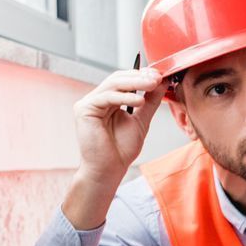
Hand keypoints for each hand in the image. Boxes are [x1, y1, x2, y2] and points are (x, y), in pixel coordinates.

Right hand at [64, 66, 167, 228]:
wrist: (109, 169)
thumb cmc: (121, 149)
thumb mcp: (141, 120)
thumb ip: (150, 101)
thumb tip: (162, 82)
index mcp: (109, 100)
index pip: (125, 80)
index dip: (142, 75)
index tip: (161, 75)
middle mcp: (97, 99)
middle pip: (118, 78)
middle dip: (140, 76)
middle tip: (158, 77)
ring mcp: (89, 103)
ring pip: (113, 84)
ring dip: (135, 83)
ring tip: (152, 85)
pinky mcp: (83, 109)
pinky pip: (106, 97)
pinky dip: (124, 97)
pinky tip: (139, 100)